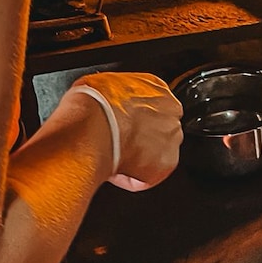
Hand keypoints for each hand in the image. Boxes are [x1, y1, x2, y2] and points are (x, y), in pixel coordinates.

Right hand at [72, 72, 182, 191]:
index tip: (123, 125)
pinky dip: (131, 178)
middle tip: (118, 143)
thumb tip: (102, 102)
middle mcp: (170, 109)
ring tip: (112, 157)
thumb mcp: (98, 84)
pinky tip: (113, 169)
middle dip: (142, 138)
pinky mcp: (167, 163)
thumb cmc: (91, 106)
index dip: (136, 118)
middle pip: (160, 127)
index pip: (153, 104)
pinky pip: (148, 176)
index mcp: (155, 86)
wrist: (90, 128)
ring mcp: (171, 136)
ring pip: (157, 152)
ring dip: (139, 158)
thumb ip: (113, 94)